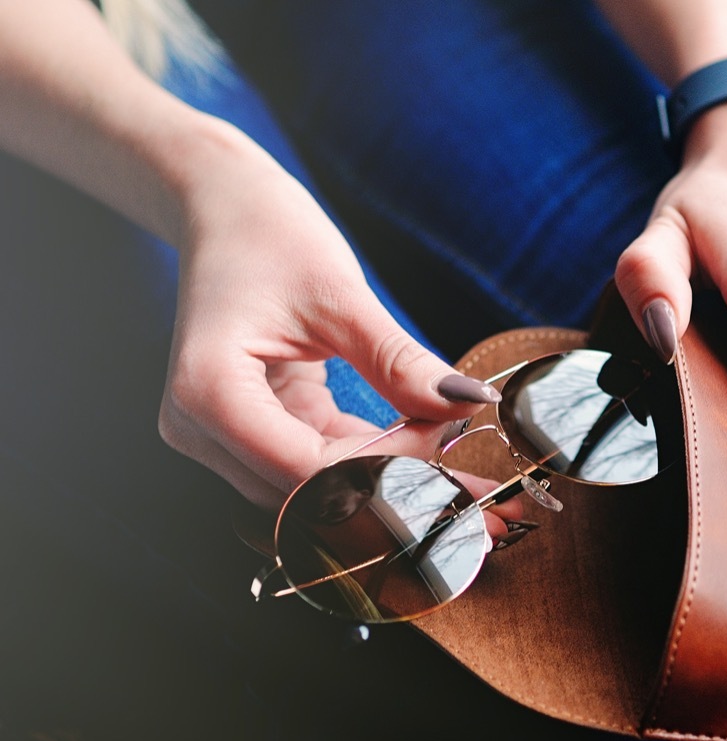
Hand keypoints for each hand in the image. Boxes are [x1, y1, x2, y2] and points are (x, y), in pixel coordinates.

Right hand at [158, 122, 498, 507]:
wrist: (222, 205)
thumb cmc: (266, 233)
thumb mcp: (341, 296)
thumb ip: (400, 362)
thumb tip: (467, 404)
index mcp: (209, 391)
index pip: (309, 470)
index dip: (385, 471)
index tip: (451, 445)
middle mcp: (201, 427)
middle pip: (308, 493)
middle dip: (391, 489)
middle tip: (470, 483)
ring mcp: (219, 432)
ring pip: (313, 489)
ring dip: (384, 481)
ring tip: (456, 467)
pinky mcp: (249, 426)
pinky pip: (315, 462)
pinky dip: (369, 457)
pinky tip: (422, 445)